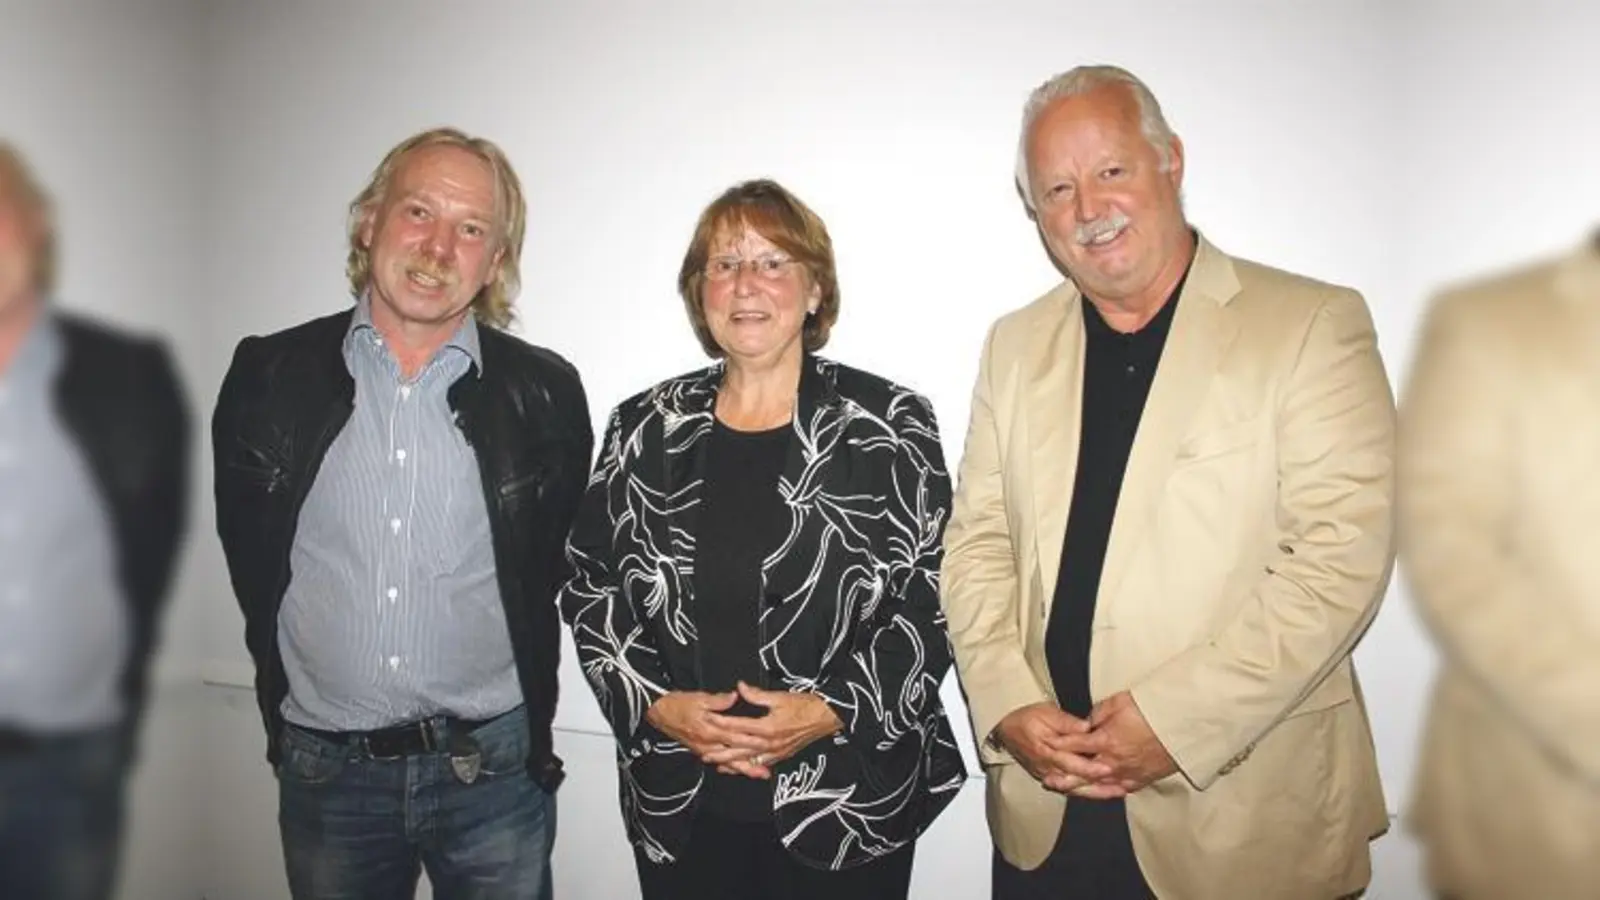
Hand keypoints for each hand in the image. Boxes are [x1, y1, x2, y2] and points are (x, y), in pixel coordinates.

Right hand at [644, 691, 767, 767]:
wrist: (659, 713)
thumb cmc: (677, 705)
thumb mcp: (698, 698)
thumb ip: (718, 700)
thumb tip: (733, 697)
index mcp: (709, 730)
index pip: (735, 737)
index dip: (752, 741)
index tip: (766, 744)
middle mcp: (707, 744)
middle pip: (734, 756)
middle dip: (751, 765)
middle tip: (766, 772)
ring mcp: (704, 749)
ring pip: (727, 762)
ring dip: (743, 769)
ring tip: (758, 775)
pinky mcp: (701, 750)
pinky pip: (719, 761)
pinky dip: (731, 767)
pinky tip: (739, 769)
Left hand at [700, 682, 843, 779]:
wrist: (827, 717)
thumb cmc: (805, 705)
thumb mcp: (780, 696)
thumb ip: (757, 694)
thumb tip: (740, 687)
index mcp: (767, 727)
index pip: (738, 726)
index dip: (721, 723)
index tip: (708, 721)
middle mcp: (770, 743)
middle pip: (740, 749)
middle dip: (721, 753)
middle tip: (704, 754)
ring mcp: (777, 751)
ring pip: (750, 760)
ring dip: (733, 764)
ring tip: (718, 767)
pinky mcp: (783, 754)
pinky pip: (763, 763)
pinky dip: (751, 767)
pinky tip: (744, 769)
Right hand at [993, 702, 1123, 797]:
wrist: (1004, 727)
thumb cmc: (1026, 718)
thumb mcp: (1046, 713)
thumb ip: (1066, 722)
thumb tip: (1086, 726)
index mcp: (1049, 751)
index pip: (1075, 764)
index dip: (1093, 768)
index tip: (1111, 769)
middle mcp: (1049, 767)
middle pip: (1077, 781)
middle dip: (1100, 786)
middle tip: (1121, 787)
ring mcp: (1047, 775)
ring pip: (1073, 789)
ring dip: (1095, 793)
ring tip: (1115, 793)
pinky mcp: (1046, 777)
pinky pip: (1067, 789)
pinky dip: (1084, 792)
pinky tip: (1098, 793)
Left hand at [1050, 691, 1176, 794]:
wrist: (1183, 724)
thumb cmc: (1153, 710)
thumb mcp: (1120, 702)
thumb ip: (1098, 713)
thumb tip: (1087, 722)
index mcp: (1106, 740)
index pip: (1074, 744)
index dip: (1058, 744)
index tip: (1045, 744)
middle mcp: (1113, 761)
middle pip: (1080, 772)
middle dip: (1062, 774)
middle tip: (1045, 776)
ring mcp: (1127, 773)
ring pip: (1096, 785)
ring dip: (1077, 788)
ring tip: (1062, 789)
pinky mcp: (1140, 780)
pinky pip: (1117, 790)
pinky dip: (1103, 792)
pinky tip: (1096, 793)